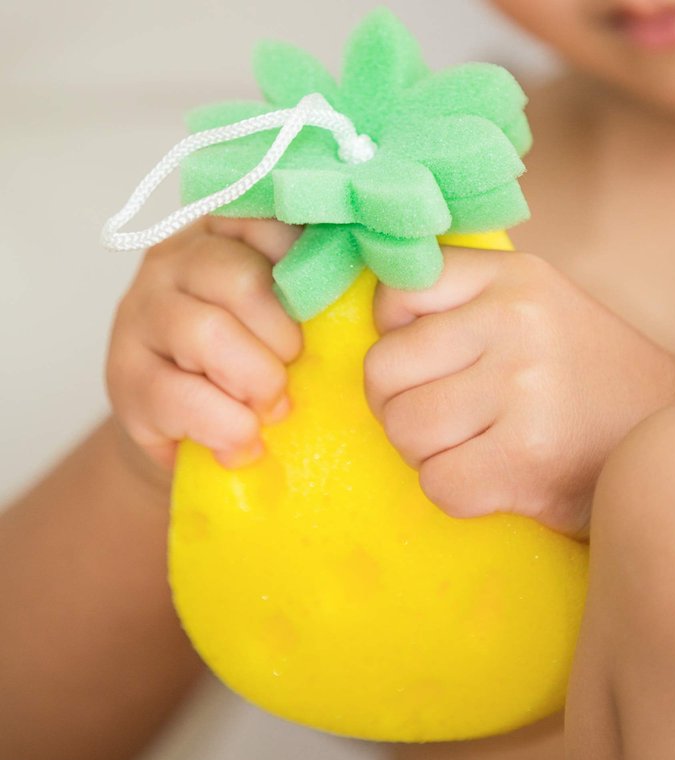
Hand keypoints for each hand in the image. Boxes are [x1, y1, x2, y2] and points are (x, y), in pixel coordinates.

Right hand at [107, 217, 301, 472]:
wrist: (193, 426)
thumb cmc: (254, 362)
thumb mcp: (285, 314)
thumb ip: (312, 287)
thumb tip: (371, 280)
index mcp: (221, 232)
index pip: (269, 225)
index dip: (309, 276)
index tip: (323, 317)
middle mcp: (172, 260)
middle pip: (240, 281)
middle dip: (283, 340)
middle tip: (294, 370)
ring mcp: (140, 314)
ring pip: (207, 333)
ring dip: (256, 381)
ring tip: (269, 409)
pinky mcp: (125, 378)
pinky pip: (181, 397)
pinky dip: (227, 427)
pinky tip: (242, 440)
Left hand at [364, 247, 674, 534]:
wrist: (673, 429)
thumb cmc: (582, 372)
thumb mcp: (532, 305)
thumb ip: (459, 303)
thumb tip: (376, 328)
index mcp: (511, 277)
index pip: (394, 295)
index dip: (396, 339)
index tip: (430, 362)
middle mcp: (515, 322)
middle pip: (382, 372)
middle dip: (398, 405)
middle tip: (443, 417)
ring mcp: (524, 389)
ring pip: (404, 430)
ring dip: (425, 452)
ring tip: (470, 446)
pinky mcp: (528, 458)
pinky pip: (438, 483)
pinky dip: (454, 491)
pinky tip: (492, 478)